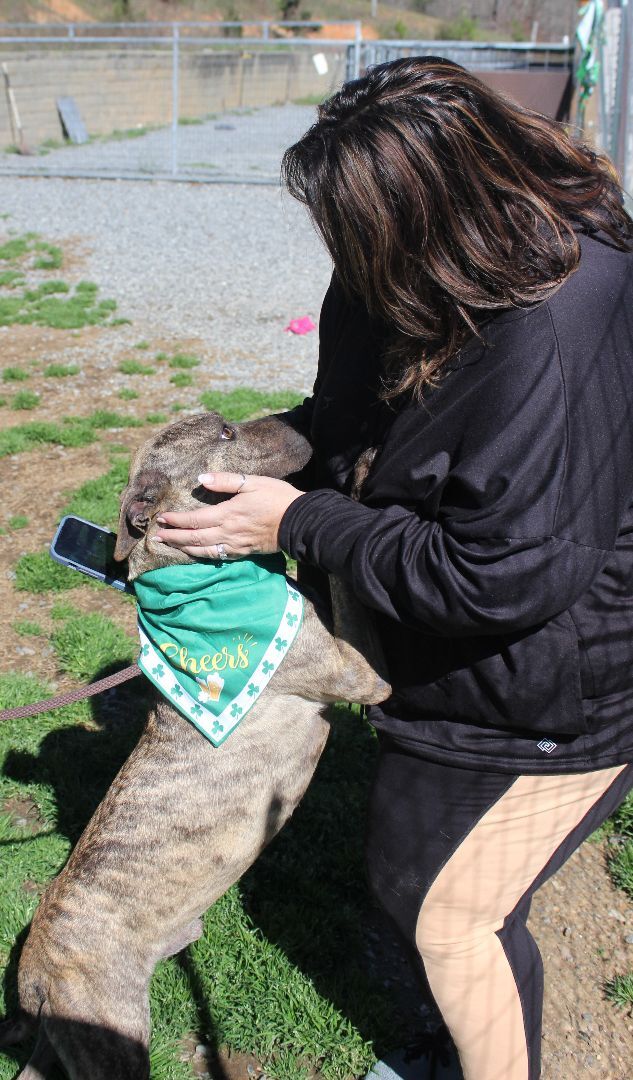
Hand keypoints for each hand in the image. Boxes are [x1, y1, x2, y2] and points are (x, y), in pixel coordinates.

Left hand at [153, 472, 302, 558]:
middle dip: (173, 536)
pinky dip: (202, 555)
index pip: (194, 519)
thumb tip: (201, 479)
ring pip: (203, 550)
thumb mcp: (252, 482)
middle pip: (193, 538)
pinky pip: (217, 556)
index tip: (162, 518)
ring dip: (183, 548)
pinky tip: (196, 553)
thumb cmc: (276, 497)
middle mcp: (227, 532)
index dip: (176, 520)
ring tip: (170, 545)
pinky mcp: (243, 552)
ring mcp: (234, 545)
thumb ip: (225, 480)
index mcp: (227, 513)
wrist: (298, 521)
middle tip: (156, 536)